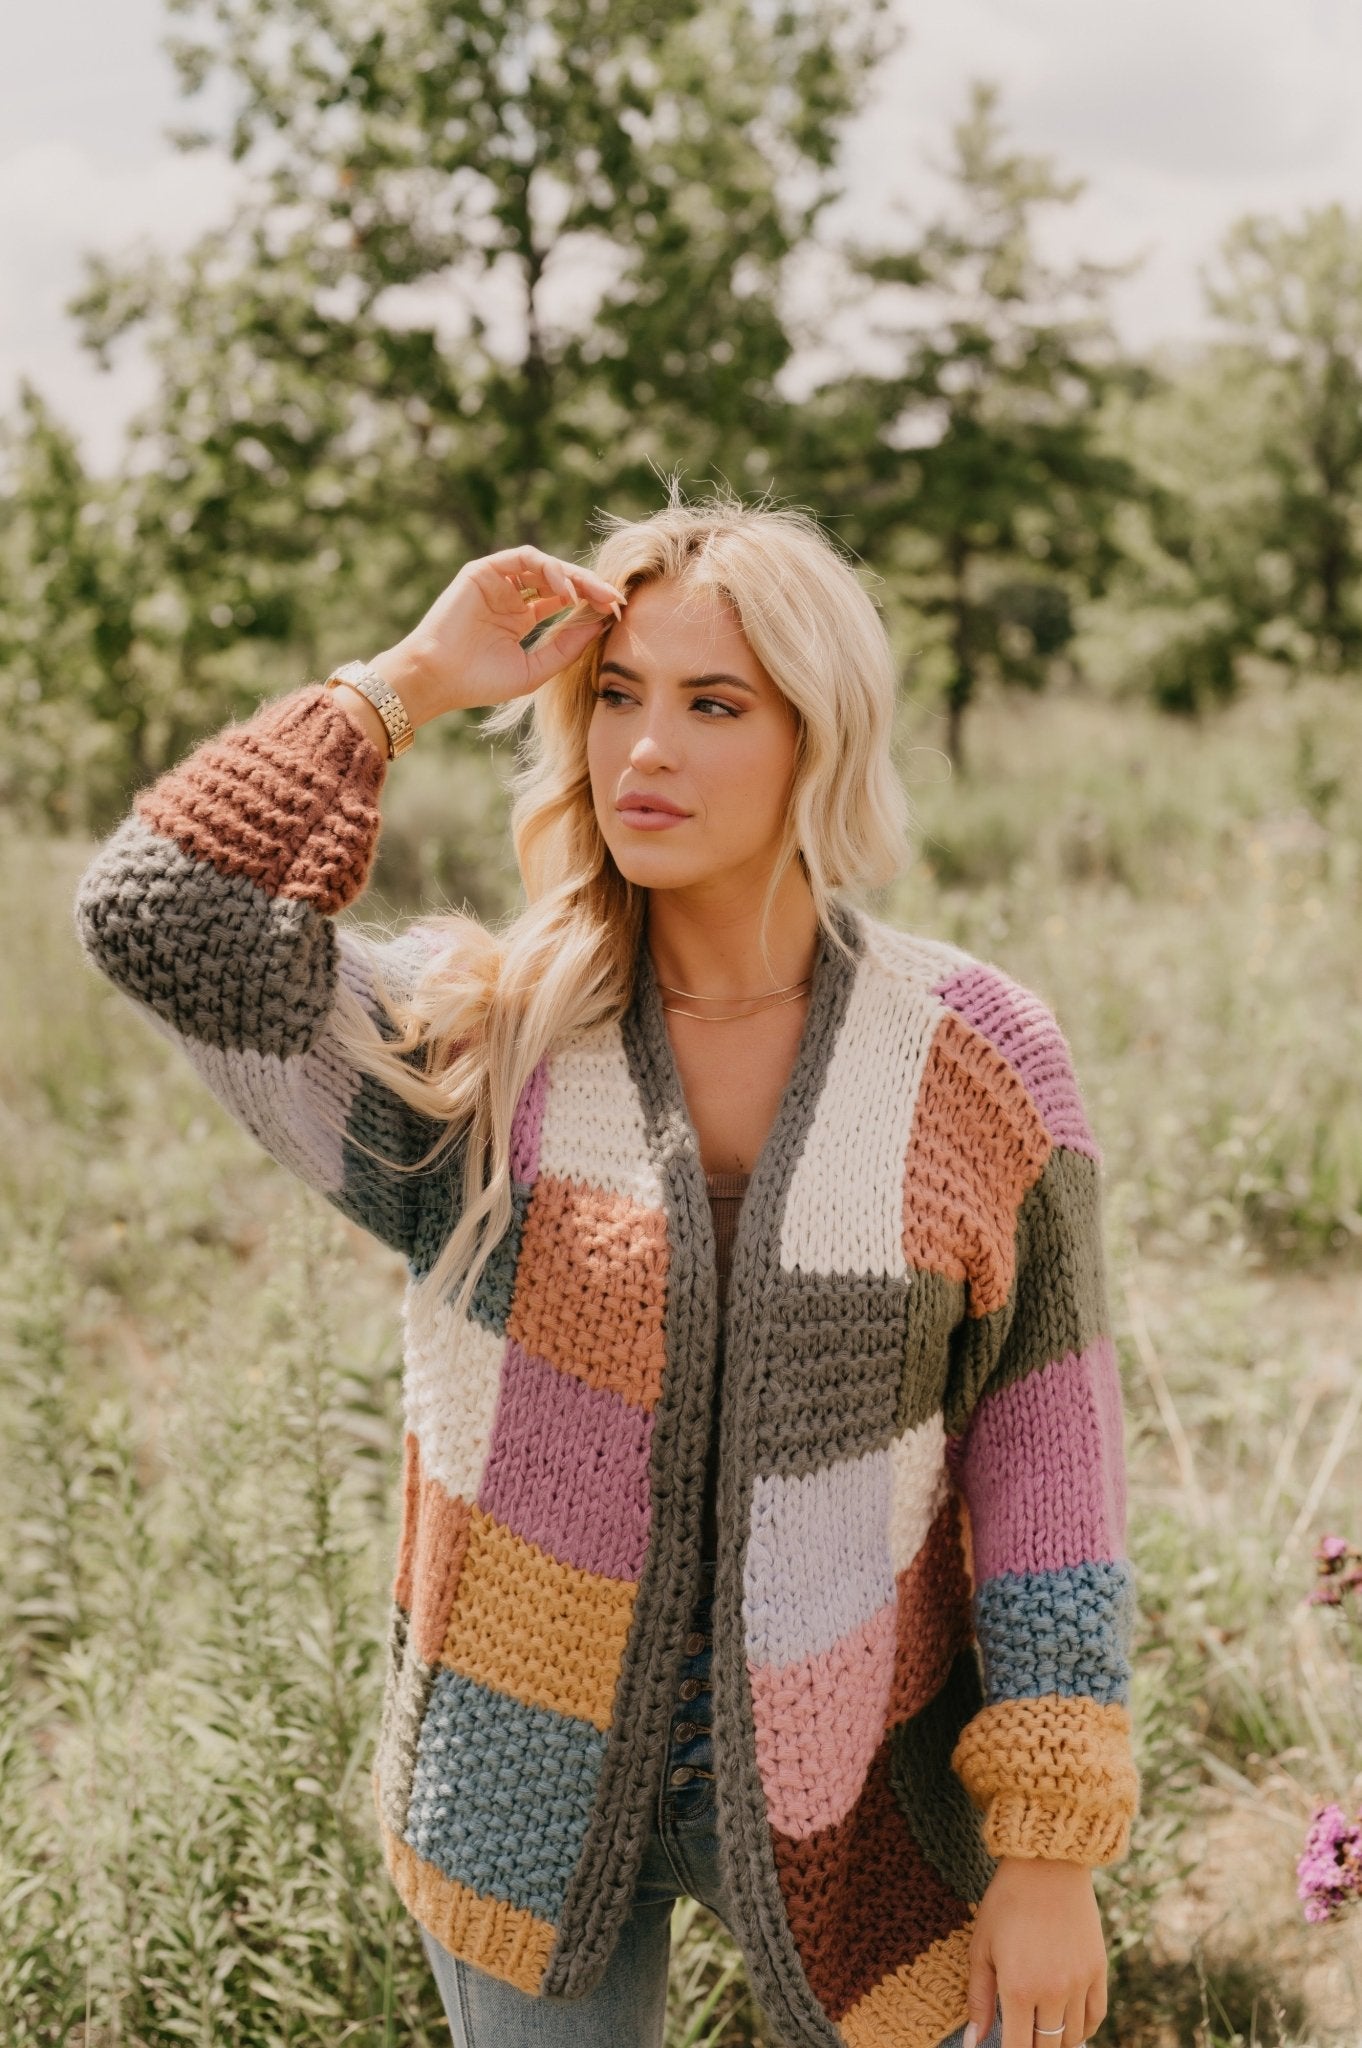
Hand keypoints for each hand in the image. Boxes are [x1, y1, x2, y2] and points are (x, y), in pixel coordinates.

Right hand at [373, 546, 625, 723]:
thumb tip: (603, 624)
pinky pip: (525, 558)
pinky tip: (567, 593)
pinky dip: (550, 571)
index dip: (592, 604)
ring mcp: (497, 581)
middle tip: (616, 599)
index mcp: (522, 618)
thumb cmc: (481, 681)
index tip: (618, 613)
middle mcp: (511, 595)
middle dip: (591, 587)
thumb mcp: (537, 668)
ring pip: (546, 566)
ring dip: (575, 577)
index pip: (564, 601)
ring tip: (595, 596)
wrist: (439, 679)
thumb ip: (568, 647)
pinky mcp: (484, 570)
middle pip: (560, 581)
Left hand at [961, 1857, 1106, 2047]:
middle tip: (1022, 2036)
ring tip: (1041, 2033)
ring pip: (1073, 2037)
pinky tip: (1070, 2026)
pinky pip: (1096, 2016)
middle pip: (1048, 2047)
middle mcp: (1054, 1991)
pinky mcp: (1098, 1970)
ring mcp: (1079, 1982)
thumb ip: (979, 1999)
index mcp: (1019, 1988)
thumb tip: (975, 2042)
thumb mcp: (981, 1948)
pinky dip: (1084, 2029)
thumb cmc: (1005, 1903)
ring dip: (1057, 2041)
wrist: (1046, 1864)